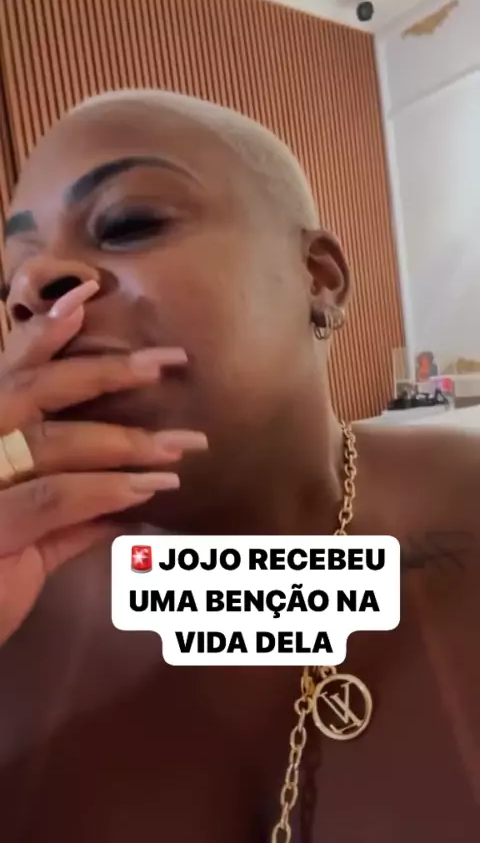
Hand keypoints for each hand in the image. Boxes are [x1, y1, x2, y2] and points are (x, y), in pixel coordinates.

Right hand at [0, 281, 206, 644]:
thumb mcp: (28, 545)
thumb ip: (73, 516)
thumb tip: (132, 498)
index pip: (7, 374)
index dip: (44, 332)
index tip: (90, 297)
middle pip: (32, 391)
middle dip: (104, 371)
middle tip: (167, 364)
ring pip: (53, 442)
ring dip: (125, 440)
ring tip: (183, 446)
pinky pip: (57, 498)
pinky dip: (108, 489)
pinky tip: (152, 488)